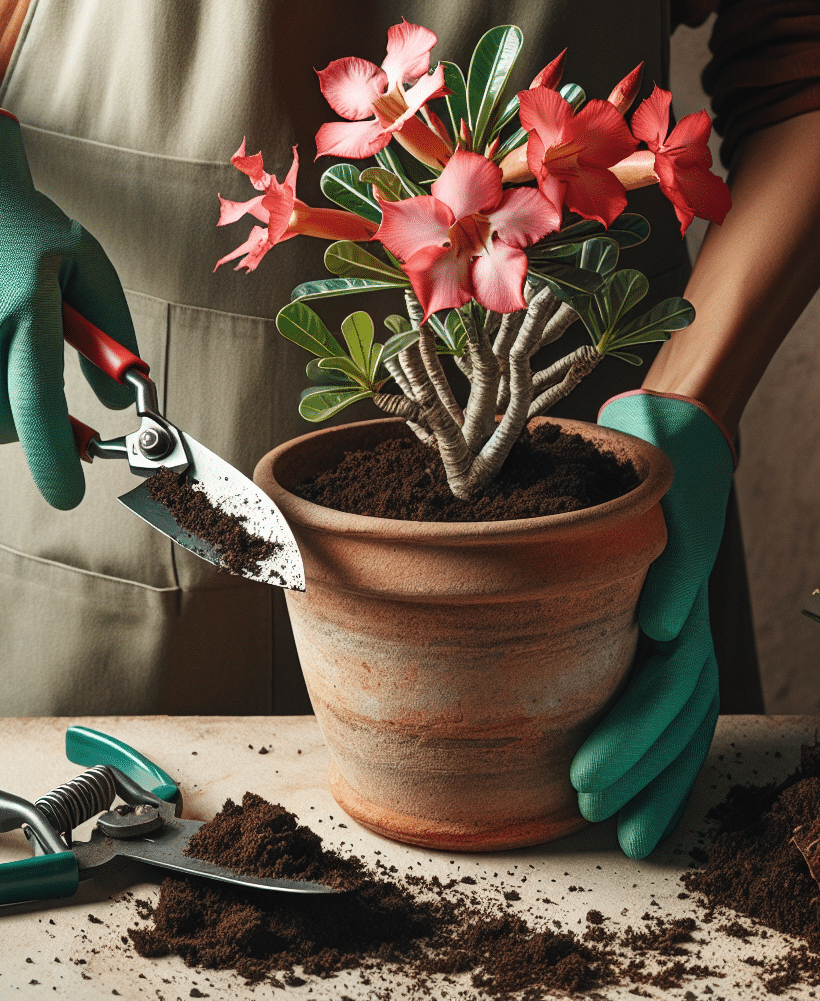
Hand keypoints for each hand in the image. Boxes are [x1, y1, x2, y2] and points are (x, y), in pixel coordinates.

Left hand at [571, 390, 734, 857]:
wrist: (675, 441)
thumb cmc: (655, 457)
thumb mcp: (658, 477)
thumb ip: (673, 549)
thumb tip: (660, 624)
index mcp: (677, 589)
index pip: (663, 675)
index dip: (629, 732)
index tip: (585, 773)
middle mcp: (685, 619)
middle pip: (673, 705)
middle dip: (632, 763)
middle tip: (585, 802)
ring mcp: (684, 630)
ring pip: (685, 718)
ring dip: (656, 778)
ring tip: (621, 829)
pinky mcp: (670, 635)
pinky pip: (680, 708)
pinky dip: (665, 761)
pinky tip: (639, 806)